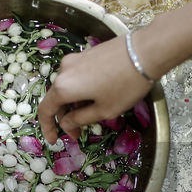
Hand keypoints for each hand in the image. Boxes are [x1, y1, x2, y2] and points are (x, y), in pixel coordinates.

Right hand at [37, 36, 151, 142]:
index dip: (48, 127)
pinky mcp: (86, 54)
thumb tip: (66, 124)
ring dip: (73, 104)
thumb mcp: (104, 110)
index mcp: (63, 87)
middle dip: (65, 117)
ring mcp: (75, 59)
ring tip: (90, 115)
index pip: (45, 110)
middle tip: (78, 132)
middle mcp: (63, 71)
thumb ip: (80, 119)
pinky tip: (95, 97)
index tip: (55, 140)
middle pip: (56, 98)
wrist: (145, 51)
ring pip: (67, 87)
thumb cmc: (125, 85)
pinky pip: (76, 76)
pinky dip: (79, 90)